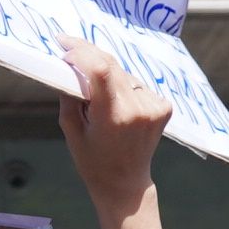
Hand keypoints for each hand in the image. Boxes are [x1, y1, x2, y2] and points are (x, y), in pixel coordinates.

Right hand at [48, 29, 172, 228]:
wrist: (126, 182)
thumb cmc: (93, 160)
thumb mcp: (72, 130)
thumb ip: (70, 96)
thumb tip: (69, 65)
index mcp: (114, 117)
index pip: (101, 70)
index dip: (82, 52)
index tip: (65, 47)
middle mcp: (138, 109)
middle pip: (112, 65)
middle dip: (88, 53)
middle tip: (69, 46)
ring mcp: (154, 107)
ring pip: (123, 73)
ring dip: (106, 72)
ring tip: (92, 87)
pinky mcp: (163, 106)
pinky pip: (135, 84)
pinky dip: (121, 85)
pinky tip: (114, 100)